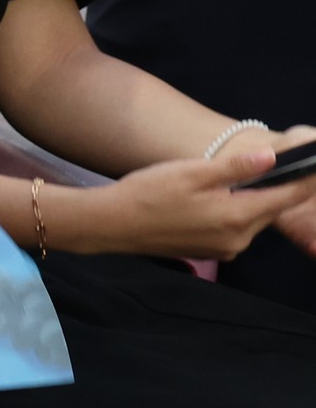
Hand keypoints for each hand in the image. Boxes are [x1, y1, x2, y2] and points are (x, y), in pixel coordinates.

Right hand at [65, 137, 315, 255]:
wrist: (112, 224)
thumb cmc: (148, 194)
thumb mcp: (192, 172)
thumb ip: (236, 168)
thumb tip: (274, 157)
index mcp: (238, 216)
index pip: (289, 196)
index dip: (307, 178)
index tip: (314, 162)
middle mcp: (239, 239)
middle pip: (273, 208)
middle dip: (282, 186)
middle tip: (284, 163)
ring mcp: (226, 248)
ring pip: (255, 218)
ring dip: (257, 198)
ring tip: (246, 177)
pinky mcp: (212, 250)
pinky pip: (238, 228)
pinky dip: (238, 210)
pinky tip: (219, 197)